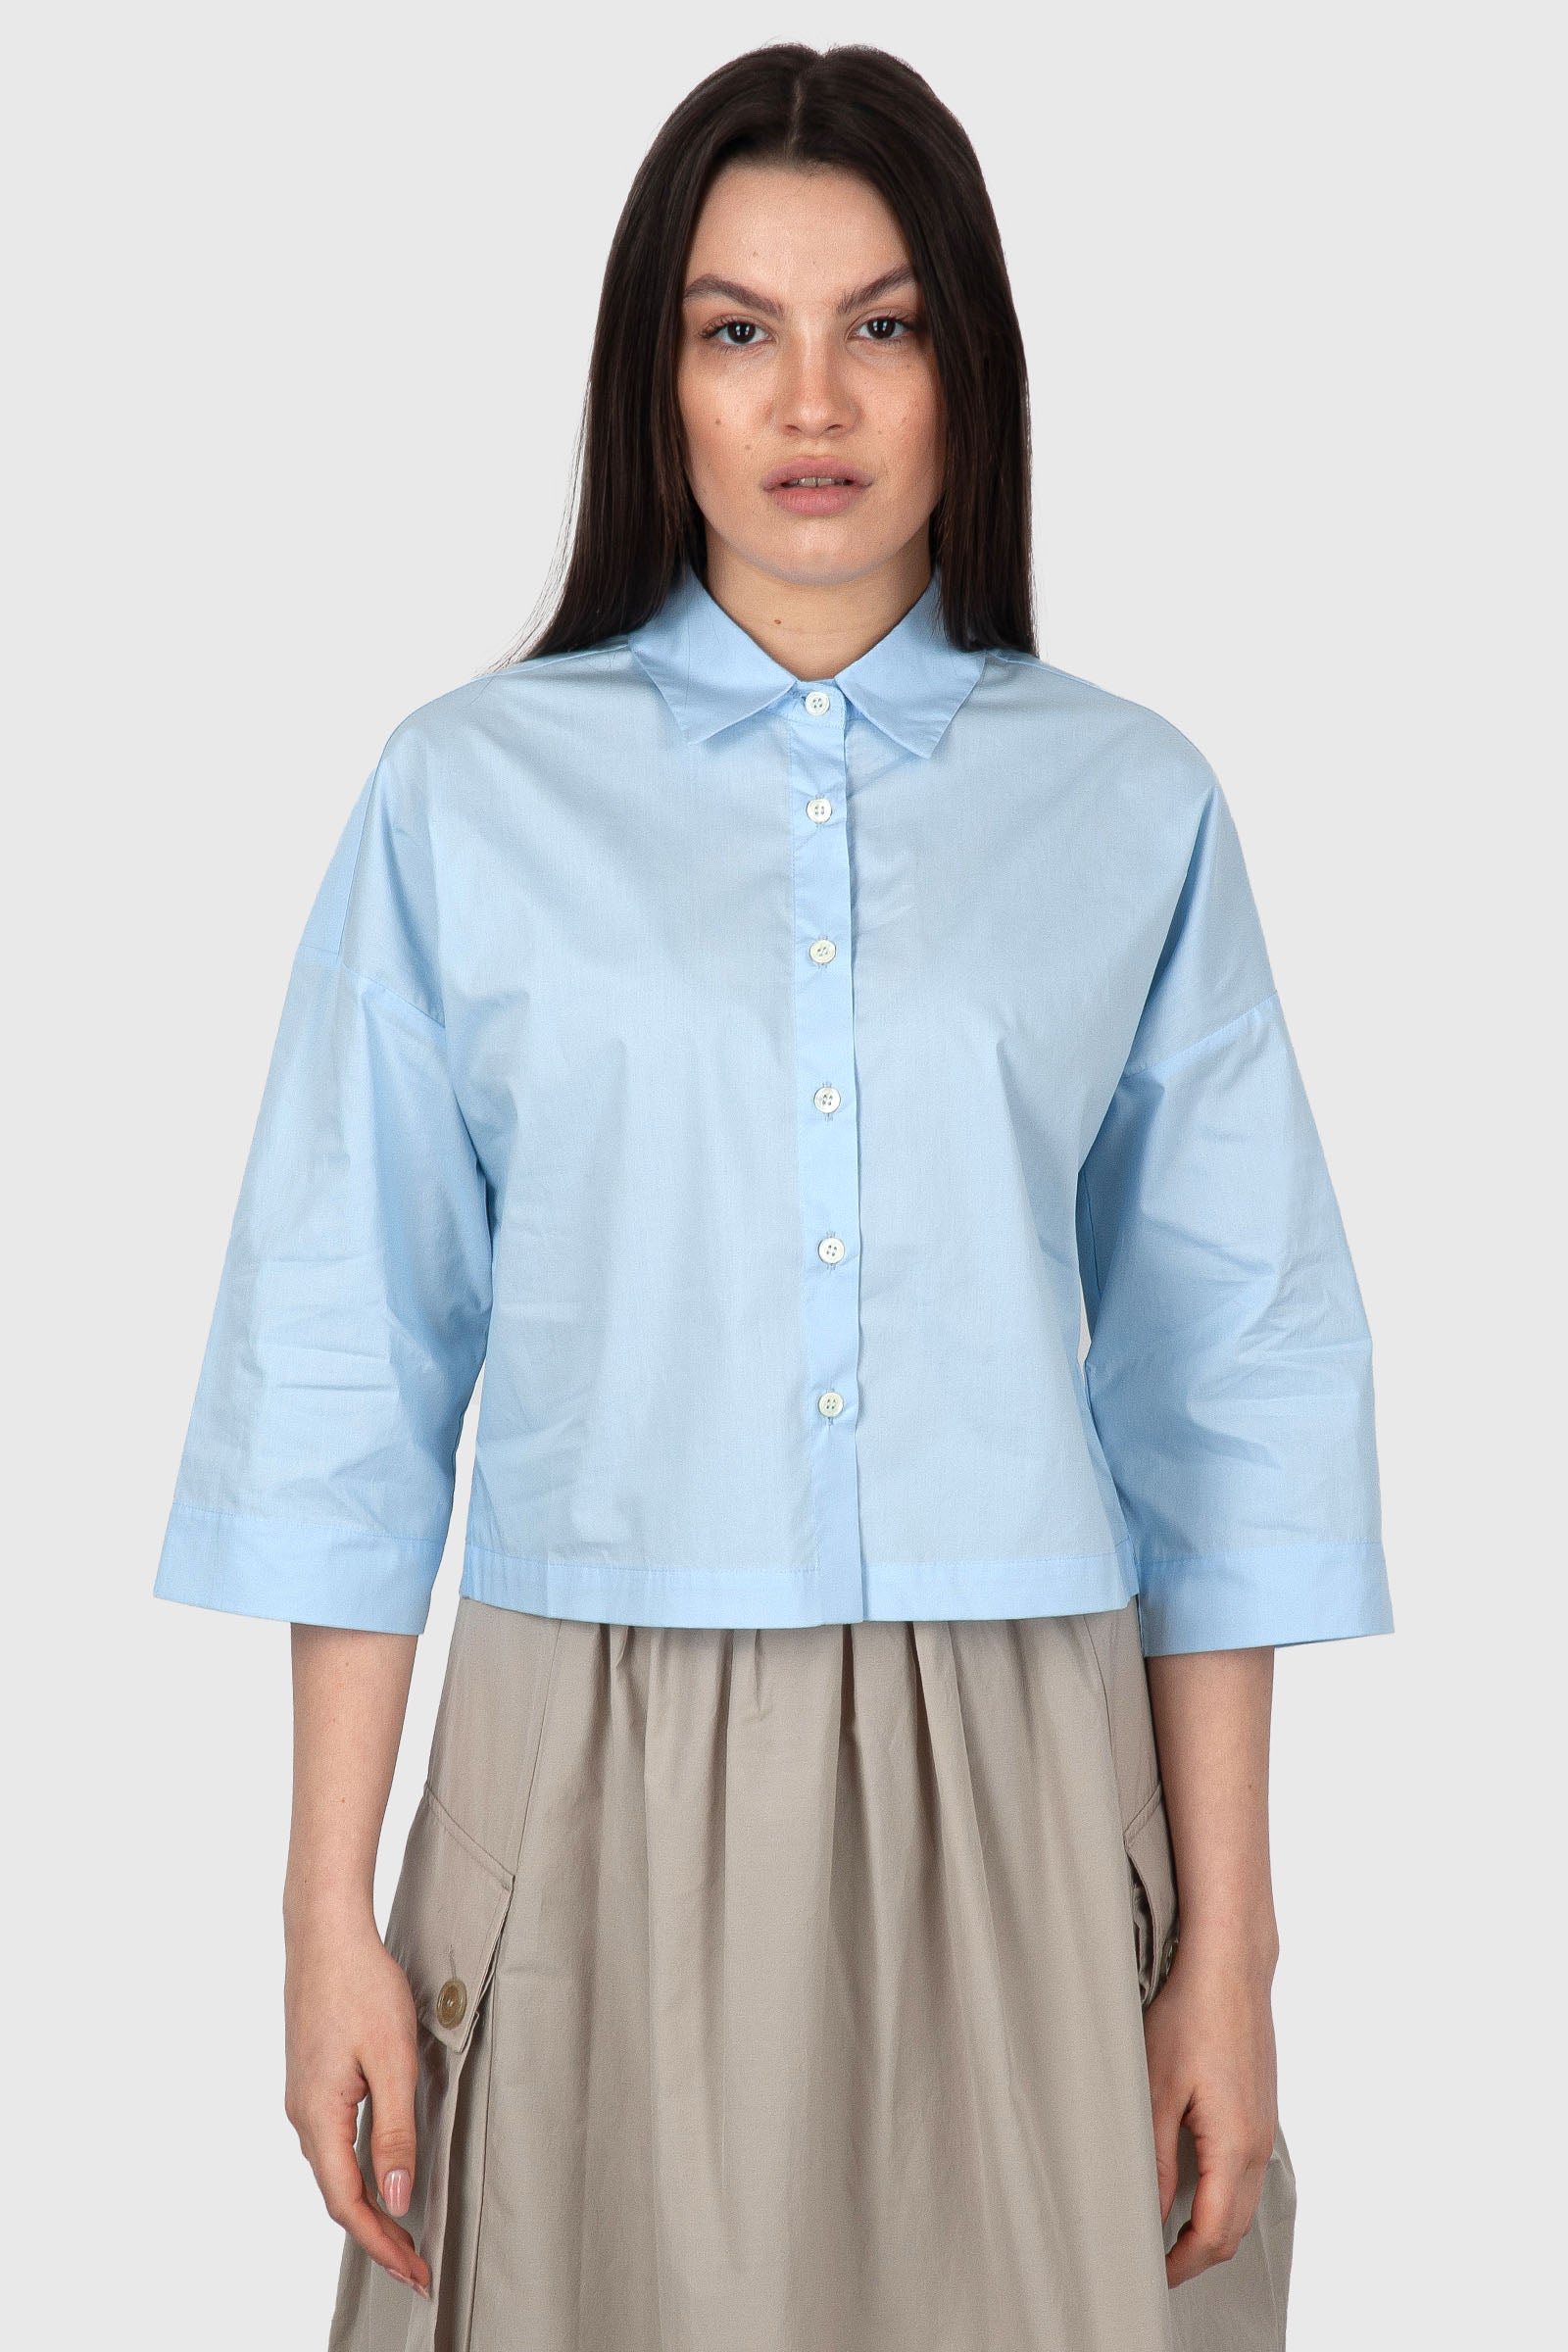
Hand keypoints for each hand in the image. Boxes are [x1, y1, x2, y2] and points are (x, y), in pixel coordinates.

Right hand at [283, 1908, 430, 2297]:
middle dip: (377, 2235)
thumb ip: (395, 2133)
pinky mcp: (313, 2079)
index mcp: (319, 2117)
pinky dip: (357, 2172)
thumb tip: (397, 2199)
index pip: (349, 2204)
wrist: (325, 1932)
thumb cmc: (361, 1986)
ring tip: (404, 2231)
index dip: (383, 2244)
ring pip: (334, 2170)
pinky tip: (379, 2173)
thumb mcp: (393, 2061)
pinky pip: (333, 2143)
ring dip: (367, 2205)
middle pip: (338, 2195)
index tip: (417, 2273)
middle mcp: (303, 2115)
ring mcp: (304, 2097)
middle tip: (417, 2266)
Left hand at [1142, 1933, 1278, 2288]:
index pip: (1215, 2235)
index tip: (1150, 2274)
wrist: (1229, 1969)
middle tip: (1154, 2264)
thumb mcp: (1154, 2090)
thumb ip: (1153, 2160)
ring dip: (1212, 2229)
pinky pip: (1248, 2176)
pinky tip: (1191, 2189)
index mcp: (1234, 2147)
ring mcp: (1264, 2129)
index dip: (1182, 2265)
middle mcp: (1258, 2145)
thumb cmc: (1190, 2017)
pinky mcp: (1260, 2111)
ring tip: (1166, 2233)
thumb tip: (1149, 2214)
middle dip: (1197, 2257)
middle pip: (1236, 2229)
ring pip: (1245, 2204)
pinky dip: (1224, 2199)